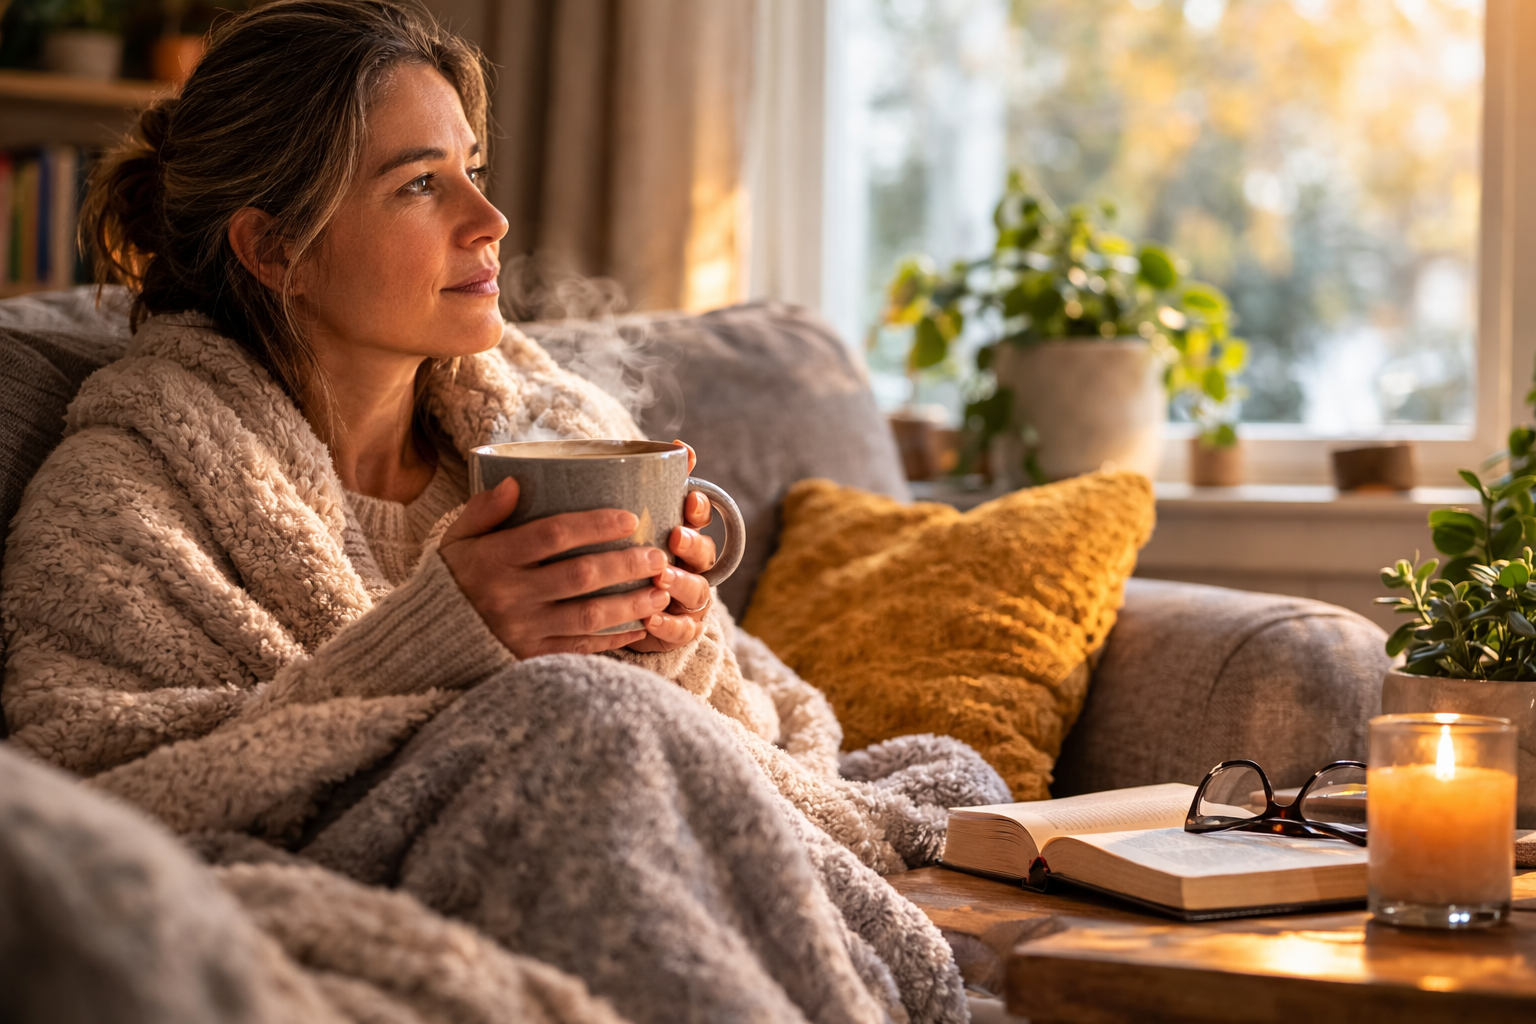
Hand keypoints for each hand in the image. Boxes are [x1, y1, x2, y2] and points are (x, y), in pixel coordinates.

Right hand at [439, 478, 671, 656]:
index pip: (551, 535)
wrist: (428, 642)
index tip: (629, 517)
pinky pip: (580, 648)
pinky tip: (640, 626)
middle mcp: (509, 595)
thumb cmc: (453, 579)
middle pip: (580, 576)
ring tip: (661, 590)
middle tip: (658, 555)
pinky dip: (614, 639)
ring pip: (588, 616)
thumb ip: (484, 510)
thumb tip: (517, 480)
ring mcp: (522, 630)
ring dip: (630, 603)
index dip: (593, 525)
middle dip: (625, 565)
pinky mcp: (530, 657)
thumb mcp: (457, 539)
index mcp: (493, 558)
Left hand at [626, 440, 716, 653]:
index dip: (699, 507)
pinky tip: (650, 617)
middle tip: (675, 537)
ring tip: (662, 578)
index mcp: (681, 533)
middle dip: (692, 543)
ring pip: (699, 592)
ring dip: (683, 583)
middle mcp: (691, 566)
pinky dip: (668, 624)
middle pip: (705, 554)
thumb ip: (634, 489)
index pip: (700, 515)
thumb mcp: (622, 522)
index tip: (688, 498)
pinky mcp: (678, 630)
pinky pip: (682, 630)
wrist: (613, 613)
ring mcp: (688, 600)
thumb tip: (664, 445)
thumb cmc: (620, 557)